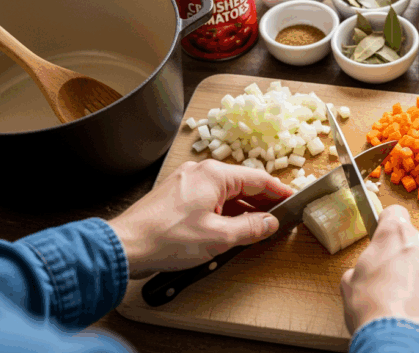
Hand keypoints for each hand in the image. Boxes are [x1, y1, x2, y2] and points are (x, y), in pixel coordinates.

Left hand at [108, 160, 292, 278]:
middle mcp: (200, 172)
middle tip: (278, 218)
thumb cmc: (167, 239)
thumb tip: (270, 223)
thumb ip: (250, 228)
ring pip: (224, 193)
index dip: (278, 191)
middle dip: (261, 202)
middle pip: (241, 184)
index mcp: (214, 175)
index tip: (293, 199)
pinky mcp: (176, 196)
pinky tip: (229, 229)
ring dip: (241, 210)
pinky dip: (223, 212)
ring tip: (256, 229)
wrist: (125, 246)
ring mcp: (186, 183)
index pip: (258, 178)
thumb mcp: (219, 237)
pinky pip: (209, 200)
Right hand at [340, 205, 418, 345]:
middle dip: (406, 258)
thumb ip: (363, 267)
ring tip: (404, 304)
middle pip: (417, 243)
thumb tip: (364, 274)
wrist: (402, 342)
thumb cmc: (372, 309)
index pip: (395, 213)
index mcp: (398, 234)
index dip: (386, 226)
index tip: (383, 237)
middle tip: (390, 280)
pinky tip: (417, 316)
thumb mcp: (350, 282)